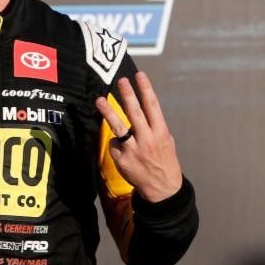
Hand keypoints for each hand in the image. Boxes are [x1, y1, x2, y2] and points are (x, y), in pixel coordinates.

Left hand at [95, 71, 184, 202]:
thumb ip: (154, 126)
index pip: (153, 107)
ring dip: (108, 112)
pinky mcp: (122, 159)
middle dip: (128, 96)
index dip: (146, 90)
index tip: (139, 76)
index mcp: (161, 132)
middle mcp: (148, 139)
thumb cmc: (163, 160)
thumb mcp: (165, 141)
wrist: (163, 189)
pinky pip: (114, 145)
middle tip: (121, 81)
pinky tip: (125, 153)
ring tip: (99, 99)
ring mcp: (134, 149)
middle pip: (135, 113)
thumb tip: (143, 109)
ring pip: (118, 127)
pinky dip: (117, 145)